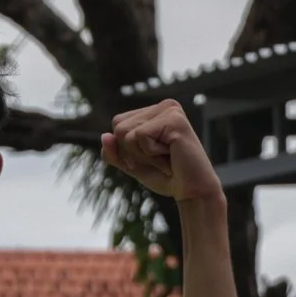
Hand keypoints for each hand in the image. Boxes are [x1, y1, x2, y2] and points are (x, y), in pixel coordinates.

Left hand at [102, 100, 220, 204]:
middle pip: (119, 128)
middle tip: (159, 158)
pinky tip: (171, 154)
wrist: (191, 190)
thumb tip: (104, 136)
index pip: (117, 124)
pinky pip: (140, 137)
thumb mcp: (131, 164)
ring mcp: (170, 110)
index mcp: (154, 112)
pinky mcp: (174, 119)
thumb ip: (114, 152)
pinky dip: (151, 154)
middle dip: (133, 152)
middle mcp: (164, 106)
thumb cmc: (165, 176)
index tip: (150, 156)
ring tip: (166, 156)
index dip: (125, 149)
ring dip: (142, 154)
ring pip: (126, 133)